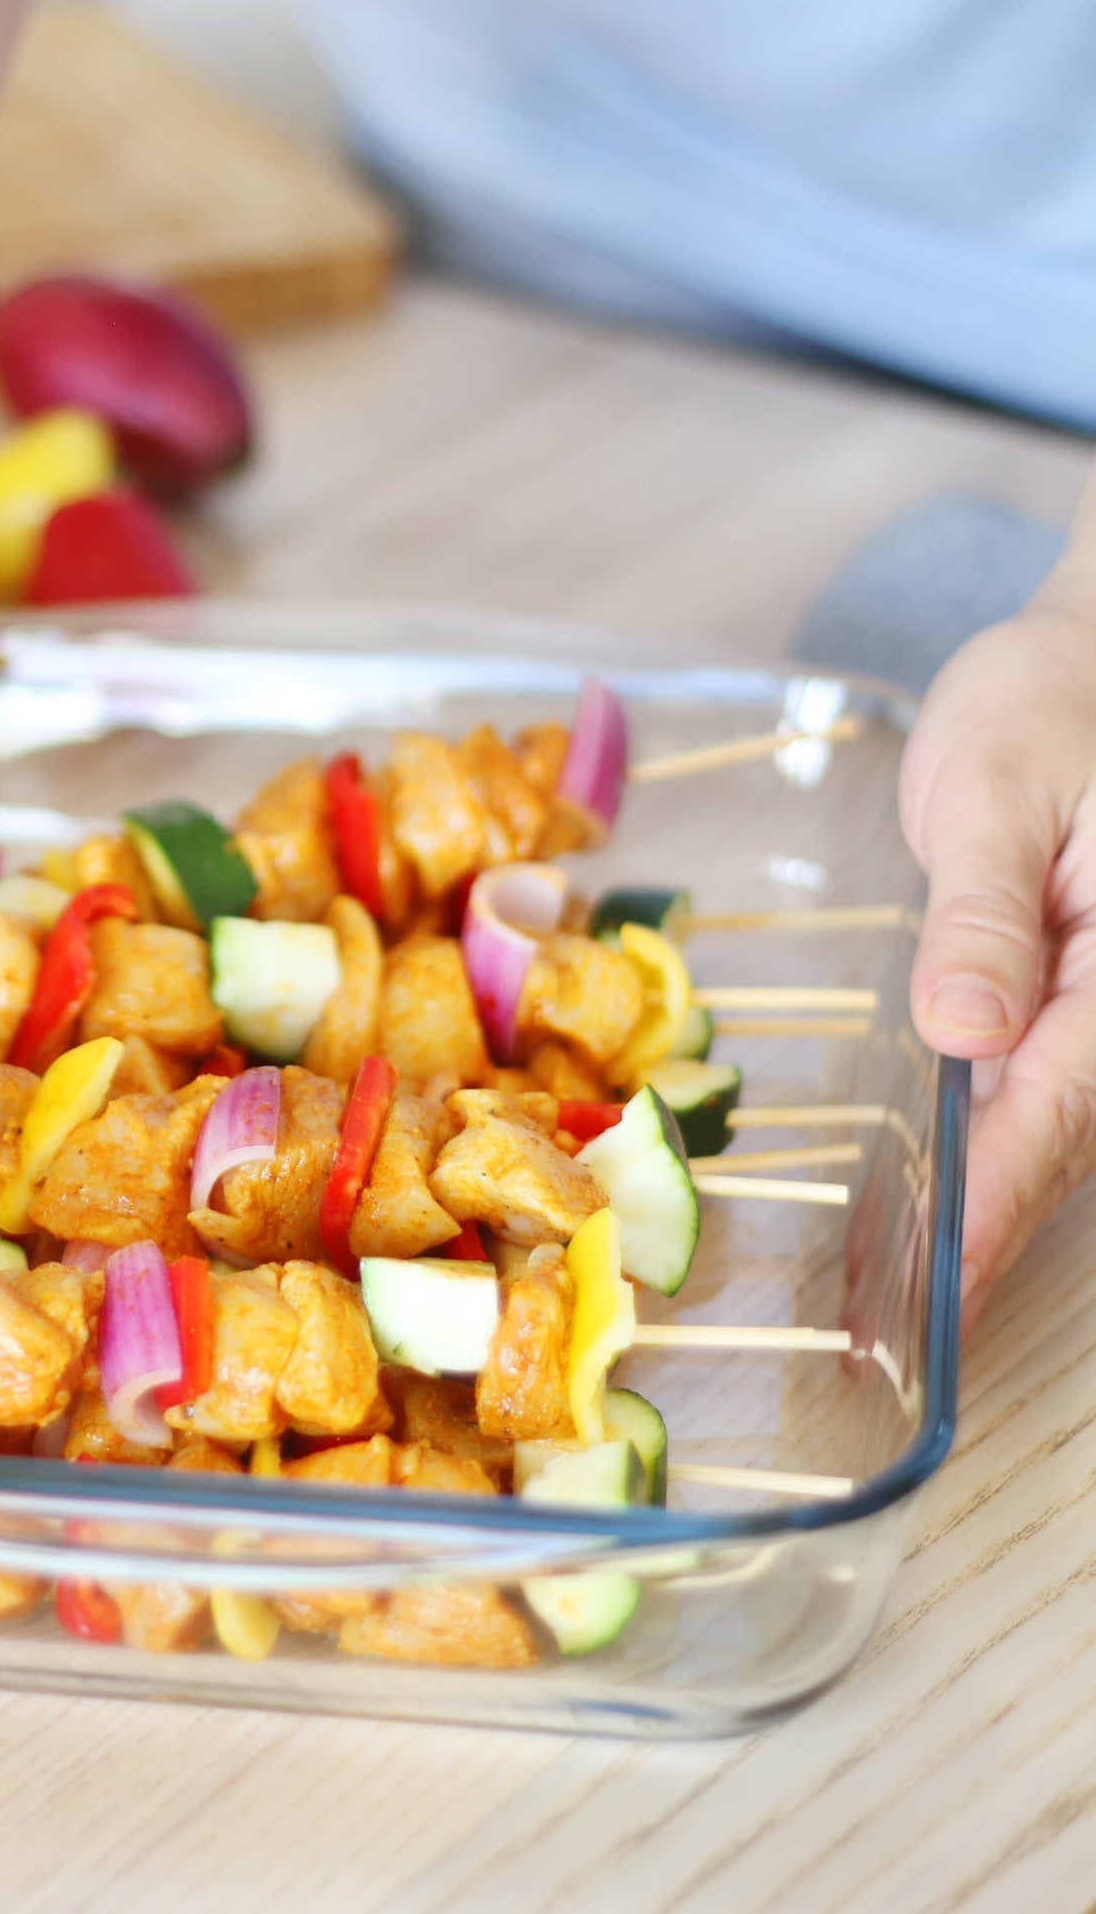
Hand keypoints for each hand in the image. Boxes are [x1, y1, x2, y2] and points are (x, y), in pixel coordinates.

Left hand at [901, 576, 1095, 1332]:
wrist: (1095, 653)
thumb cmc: (1051, 701)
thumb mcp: (995, 788)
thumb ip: (983, 913)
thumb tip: (966, 1031)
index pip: (1055, 1108)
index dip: (992, 1207)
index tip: (940, 1290)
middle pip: (1070, 1141)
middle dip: (989, 1234)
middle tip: (899, 1323)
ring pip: (1065, 1128)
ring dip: (994, 1203)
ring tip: (907, 1291)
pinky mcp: (1088, 996)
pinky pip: (1051, 1088)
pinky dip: (998, 1147)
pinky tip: (941, 1198)